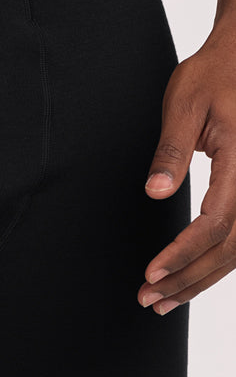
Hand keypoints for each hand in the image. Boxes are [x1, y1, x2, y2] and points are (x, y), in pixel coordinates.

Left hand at [138, 21, 235, 313]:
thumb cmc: (213, 76)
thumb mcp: (184, 104)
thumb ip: (171, 150)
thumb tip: (155, 192)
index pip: (216, 222)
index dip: (183, 253)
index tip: (152, 273)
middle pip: (229, 248)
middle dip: (188, 277)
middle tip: (149, 299)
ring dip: (201, 278)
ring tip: (164, 300)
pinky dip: (215, 263)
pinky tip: (190, 278)